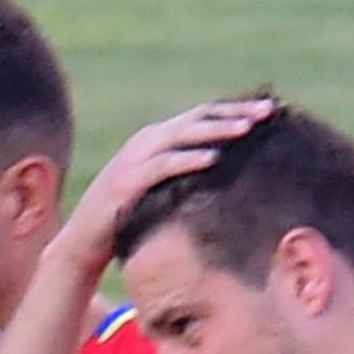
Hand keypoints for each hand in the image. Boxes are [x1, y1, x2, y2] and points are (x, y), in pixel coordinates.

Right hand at [66, 99, 281, 277]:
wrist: (83, 243)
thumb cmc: (130, 217)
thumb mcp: (163, 187)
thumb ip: (188, 171)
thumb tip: (231, 166)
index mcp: (156, 140)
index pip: (201, 116)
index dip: (234, 110)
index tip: (269, 111)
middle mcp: (144, 142)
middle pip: (196, 118)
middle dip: (233, 114)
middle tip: (267, 112)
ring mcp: (132, 160)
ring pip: (180, 135)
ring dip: (215, 130)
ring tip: (246, 129)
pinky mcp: (124, 182)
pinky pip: (162, 166)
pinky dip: (188, 159)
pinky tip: (213, 158)